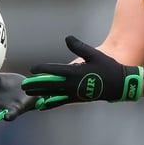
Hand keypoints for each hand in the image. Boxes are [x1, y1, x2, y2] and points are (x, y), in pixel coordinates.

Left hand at [21, 35, 143, 108]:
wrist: (119, 84)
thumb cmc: (107, 67)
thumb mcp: (93, 54)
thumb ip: (79, 46)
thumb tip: (67, 38)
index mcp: (75, 72)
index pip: (54, 71)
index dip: (42, 69)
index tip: (33, 69)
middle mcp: (72, 84)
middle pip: (50, 84)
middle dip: (36, 84)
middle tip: (24, 85)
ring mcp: (75, 93)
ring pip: (53, 94)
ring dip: (41, 93)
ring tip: (29, 94)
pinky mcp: (78, 98)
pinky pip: (61, 102)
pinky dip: (51, 104)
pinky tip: (43, 106)